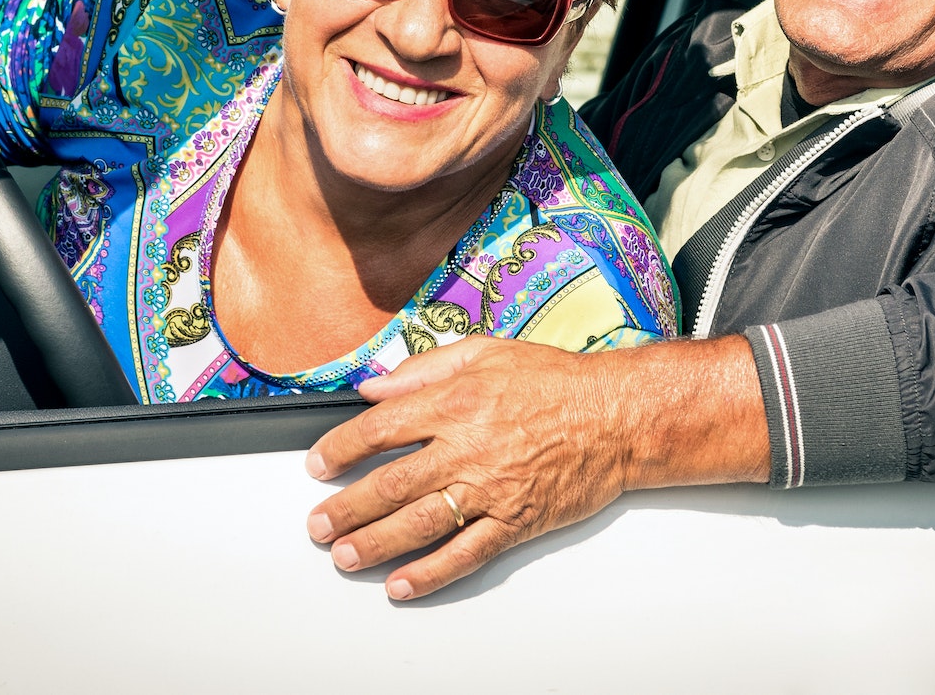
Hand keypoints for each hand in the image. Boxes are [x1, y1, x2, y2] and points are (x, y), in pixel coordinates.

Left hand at [304, 334, 767, 599]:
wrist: (616, 416)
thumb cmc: (556, 381)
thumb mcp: (486, 351)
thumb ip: (425, 368)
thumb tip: (374, 386)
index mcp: (456, 400)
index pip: (381, 428)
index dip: (342, 448)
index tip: (319, 463)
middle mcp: (468, 446)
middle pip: (392, 483)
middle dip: (347, 507)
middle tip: (318, 523)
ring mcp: (492, 488)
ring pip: (421, 523)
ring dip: (376, 543)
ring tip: (344, 555)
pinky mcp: (516, 520)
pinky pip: (466, 553)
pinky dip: (431, 573)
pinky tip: (402, 584)